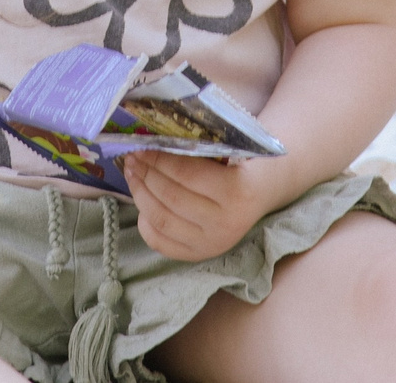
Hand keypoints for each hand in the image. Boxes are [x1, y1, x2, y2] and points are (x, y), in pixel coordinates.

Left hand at [124, 152, 292, 262]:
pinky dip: (145, 223)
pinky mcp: (200, 255)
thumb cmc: (242, 163)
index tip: (141, 146)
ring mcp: (212, 244)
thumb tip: (152, 140)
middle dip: (146, 175)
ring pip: (162, 220)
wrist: (262, 192)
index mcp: (236, 192)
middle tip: (133, 158)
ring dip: (140, 195)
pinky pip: (162, 243)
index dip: (159, 159)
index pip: (186, 174)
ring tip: (132, 175)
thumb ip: (198, 147)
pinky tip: (141, 204)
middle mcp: (225, 223)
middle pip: (171, 198)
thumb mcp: (230, 149)